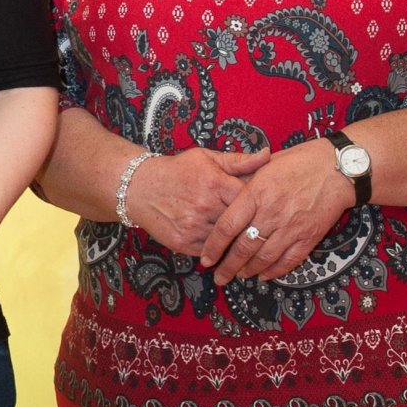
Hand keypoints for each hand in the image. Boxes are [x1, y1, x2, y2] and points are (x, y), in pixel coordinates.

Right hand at [124, 147, 270, 255]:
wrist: (139, 188)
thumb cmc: (176, 171)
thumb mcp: (206, 158)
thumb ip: (238, 160)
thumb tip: (267, 154)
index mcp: (216, 183)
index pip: (251, 199)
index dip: (261, 205)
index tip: (267, 207)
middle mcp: (205, 206)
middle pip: (242, 223)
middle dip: (253, 226)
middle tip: (265, 229)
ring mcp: (194, 227)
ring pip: (228, 241)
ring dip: (238, 242)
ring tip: (250, 242)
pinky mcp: (183, 243)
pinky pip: (211, 252)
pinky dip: (220, 250)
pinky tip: (227, 247)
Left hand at [199, 139, 352, 283]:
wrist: (339, 168)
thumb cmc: (301, 161)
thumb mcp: (267, 165)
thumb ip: (246, 182)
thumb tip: (224, 196)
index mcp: (257, 193)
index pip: (227, 226)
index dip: (214, 246)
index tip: (206, 258)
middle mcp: (272, 212)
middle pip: (243, 248)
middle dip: (228, 267)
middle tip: (219, 277)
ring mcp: (292, 227)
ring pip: (264, 258)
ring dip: (248, 271)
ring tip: (239, 276)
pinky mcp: (309, 236)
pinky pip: (288, 260)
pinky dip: (274, 271)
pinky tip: (264, 275)